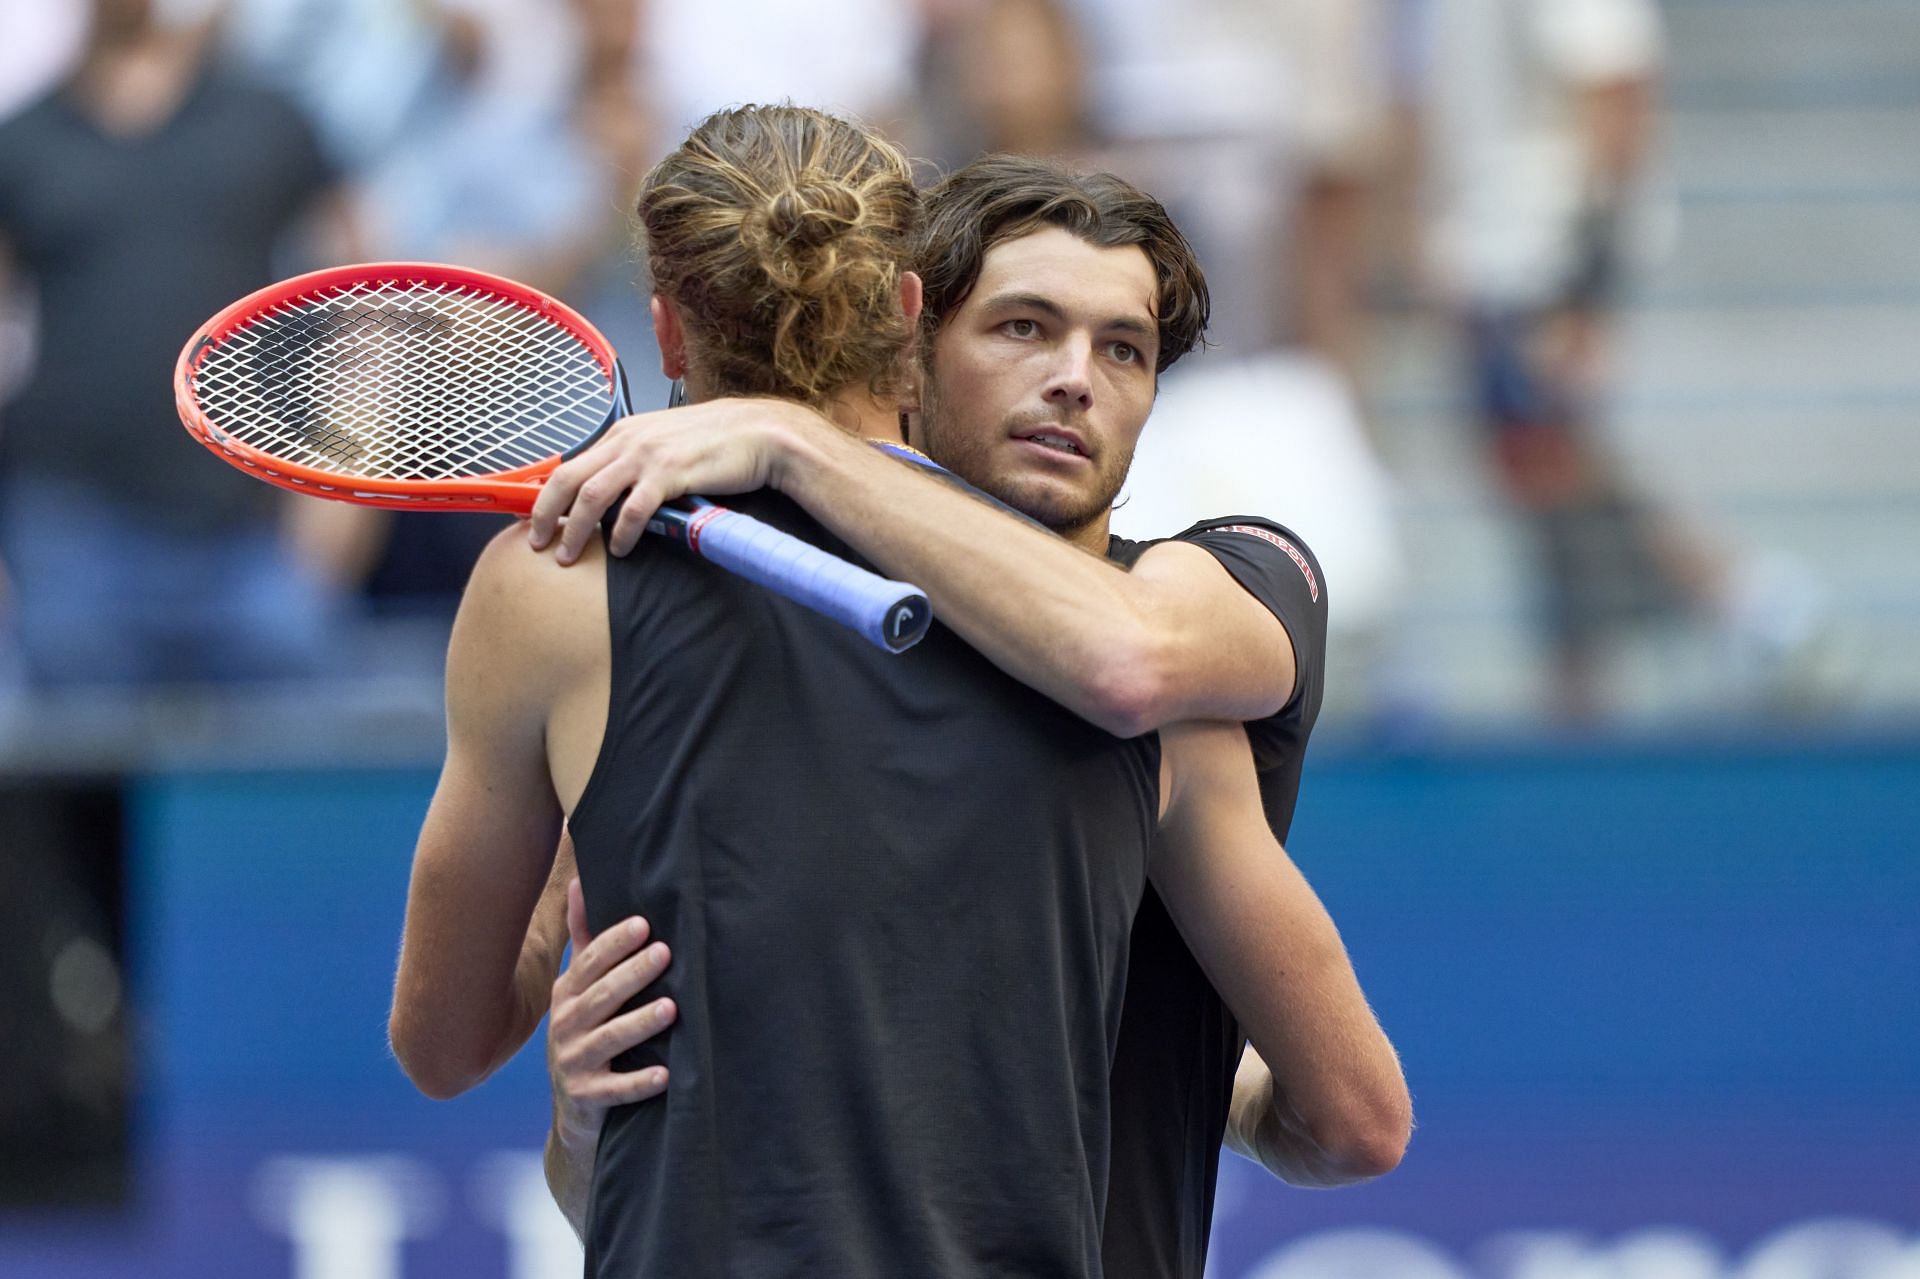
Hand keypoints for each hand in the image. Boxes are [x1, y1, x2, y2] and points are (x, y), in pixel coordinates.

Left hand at [526, 398, 823, 564]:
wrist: (760, 433)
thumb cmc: (716, 443)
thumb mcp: (666, 444)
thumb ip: (637, 463)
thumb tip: (614, 494)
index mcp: (623, 433)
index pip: (571, 464)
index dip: (545, 495)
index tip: (530, 519)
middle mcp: (628, 440)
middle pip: (568, 478)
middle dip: (545, 514)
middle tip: (536, 543)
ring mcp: (648, 455)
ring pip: (593, 495)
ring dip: (576, 529)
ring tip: (567, 555)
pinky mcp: (671, 473)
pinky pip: (635, 509)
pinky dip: (623, 532)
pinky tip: (620, 549)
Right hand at [547, 879, 675, 1149]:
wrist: (574, 1108)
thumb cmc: (585, 1032)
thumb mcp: (579, 986)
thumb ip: (585, 938)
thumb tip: (578, 879)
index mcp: (567, 993)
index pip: (590, 962)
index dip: (614, 943)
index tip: (643, 924)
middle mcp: (566, 1024)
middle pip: (601, 996)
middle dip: (632, 974)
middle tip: (665, 953)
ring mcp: (574, 1062)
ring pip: (610, 1039)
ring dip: (640, 1023)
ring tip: (672, 1008)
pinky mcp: (587, 1098)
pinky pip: (615, 1090)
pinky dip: (639, 1083)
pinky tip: (666, 1075)